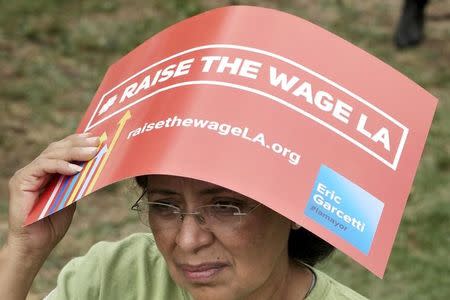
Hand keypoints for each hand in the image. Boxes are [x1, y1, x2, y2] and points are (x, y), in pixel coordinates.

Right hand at [7, 133, 99, 258]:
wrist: (36, 244)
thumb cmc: (53, 223)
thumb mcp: (72, 196)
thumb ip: (78, 180)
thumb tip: (95, 164)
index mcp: (47, 171)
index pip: (62, 149)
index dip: (79, 142)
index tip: (97, 138)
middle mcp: (36, 169)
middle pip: (57, 148)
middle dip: (79, 144)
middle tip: (97, 142)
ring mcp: (27, 174)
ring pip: (51, 154)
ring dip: (74, 152)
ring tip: (92, 152)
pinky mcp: (21, 181)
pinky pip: (43, 167)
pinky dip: (60, 166)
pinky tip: (75, 169)